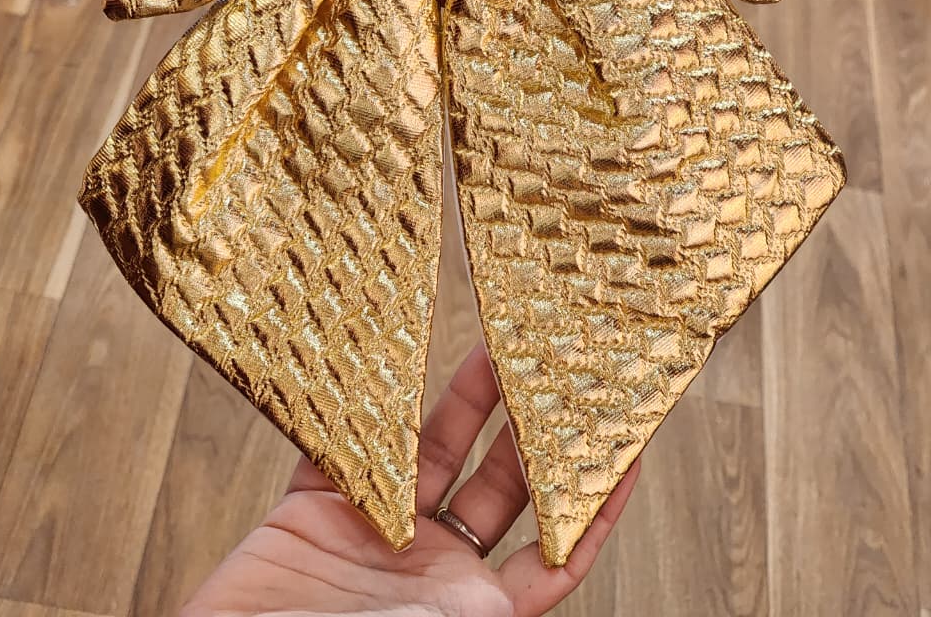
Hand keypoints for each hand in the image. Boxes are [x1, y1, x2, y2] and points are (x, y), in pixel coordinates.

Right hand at [181, 344, 639, 616]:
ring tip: (495, 350)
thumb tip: (541, 576)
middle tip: (555, 372)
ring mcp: (375, 538)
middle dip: (528, 430)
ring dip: (463, 403)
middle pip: (498, 487)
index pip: (554, 553)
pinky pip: (349, 445)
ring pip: (432, 453)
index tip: (626, 449)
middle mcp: (431, 570)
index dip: (593, 504)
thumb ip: (474, 606)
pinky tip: (393, 369)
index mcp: (472, 609)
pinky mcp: (314, 512)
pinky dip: (367, 408)